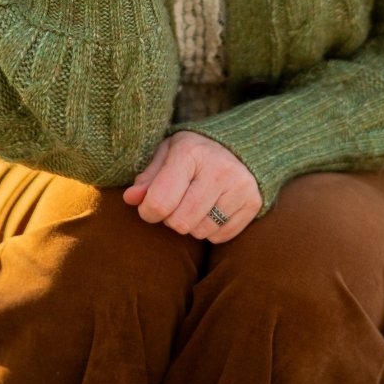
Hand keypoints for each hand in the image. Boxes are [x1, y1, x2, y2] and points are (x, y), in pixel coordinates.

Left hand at [124, 132, 260, 242]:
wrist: (239, 146)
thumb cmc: (193, 153)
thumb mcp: (166, 155)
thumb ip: (147, 178)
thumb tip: (130, 199)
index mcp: (190, 152)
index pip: (160, 201)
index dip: (148, 212)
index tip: (150, 207)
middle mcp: (219, 169)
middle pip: (180, 222)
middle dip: (171, 219)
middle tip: (176, 204)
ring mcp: (240, 186)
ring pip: (200, 232)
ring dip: (191, 225)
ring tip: (194, 205)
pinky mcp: (253, 203)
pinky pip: (221, 237)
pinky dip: (211, 230)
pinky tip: (212, 210)